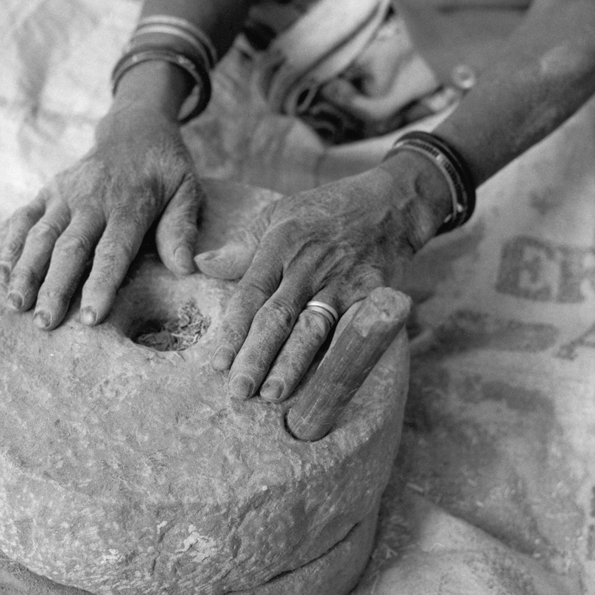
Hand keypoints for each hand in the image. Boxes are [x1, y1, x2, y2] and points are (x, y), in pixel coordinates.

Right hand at [0, 100, 201, 328]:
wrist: (135, 130)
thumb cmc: (165, 171)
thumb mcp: (187, 191)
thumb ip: (182, 228)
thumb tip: (185, 269)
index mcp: (131, 204)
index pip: (114, 251)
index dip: (101, 285)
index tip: (90, 317)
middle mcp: (93, 199)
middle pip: (71, 248)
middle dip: (55, 287)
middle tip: (44, 323)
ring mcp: (66, 193)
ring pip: (41, 235)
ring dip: (26, 271)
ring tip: (16, 305)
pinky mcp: (49, 190)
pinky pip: (25, 217)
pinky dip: (10, 244)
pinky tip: (1, 274)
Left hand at [195, 154, 446, 401]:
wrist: (393, 201)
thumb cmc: (328, 209)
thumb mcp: (279, 214)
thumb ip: (242, 247)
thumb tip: (201, 265)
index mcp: (280, 246)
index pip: (250, 295)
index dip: (234, 331)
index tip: (218, 363)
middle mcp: (309, 267)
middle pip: (277, 318)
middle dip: (256, 355)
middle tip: (239, 389)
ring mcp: (343, 282)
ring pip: (313, 329)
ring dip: (292, 363)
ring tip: (273, 392)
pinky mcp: (372, 294)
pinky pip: (353, 330)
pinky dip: (339, 356)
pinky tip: (326, 382)